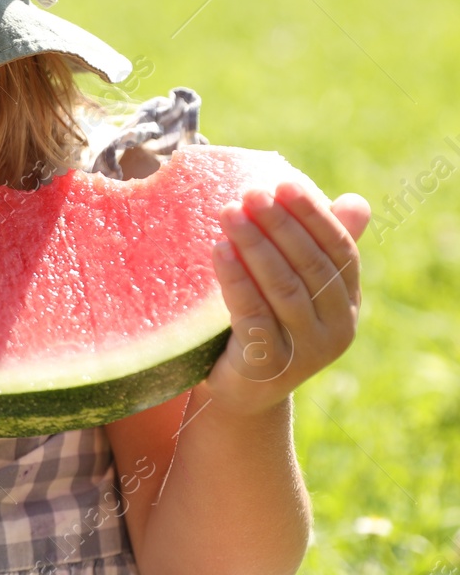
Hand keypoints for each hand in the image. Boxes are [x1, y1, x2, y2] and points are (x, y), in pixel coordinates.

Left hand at [203, 181, 370, 415]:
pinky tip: (219, 250)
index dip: (314, 216)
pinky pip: (253, 314)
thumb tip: (356, 201)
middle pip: (310, 267)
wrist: (240, 391)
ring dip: (255, 245)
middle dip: (280, 225)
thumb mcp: (295, 288)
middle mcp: (336, 329)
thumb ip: (318, 249)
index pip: (339, 252)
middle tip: (251, 193)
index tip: (284, 183)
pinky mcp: (270, 366)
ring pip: (283, 288)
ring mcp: (306, 351)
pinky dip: (236, 279)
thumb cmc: (266, 326)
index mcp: (347, 304)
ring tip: (229, 212)